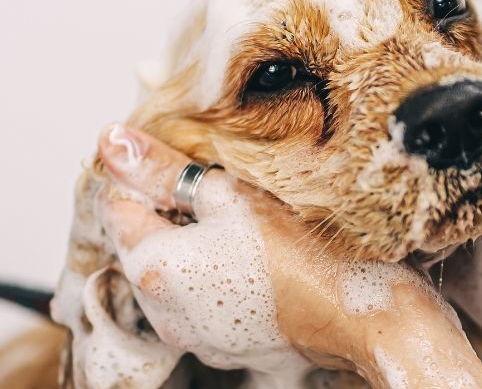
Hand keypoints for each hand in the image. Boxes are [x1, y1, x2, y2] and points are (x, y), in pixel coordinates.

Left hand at [96, 124, 481, 387]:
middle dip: (179, 212)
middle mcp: (165, 311)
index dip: (151, 177)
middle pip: (151, 242)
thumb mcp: (230, 194)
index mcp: (155, 268)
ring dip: (203, 244)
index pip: (119, 206)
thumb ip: (164, 169)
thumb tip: (114, 142)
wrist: (361, 316)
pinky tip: (264, 259)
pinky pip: (208, 300)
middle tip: (228, 192)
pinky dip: (224, 275)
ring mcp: (196, 334)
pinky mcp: (227, 345)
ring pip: (181, 272)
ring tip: (250, 225)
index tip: (191, 167)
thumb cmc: (305, 253)